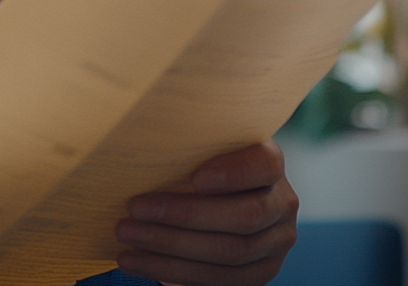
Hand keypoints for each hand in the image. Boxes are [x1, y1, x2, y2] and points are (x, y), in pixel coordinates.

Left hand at [114, 140, 297, 285]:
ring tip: (126, 238)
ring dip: (170, 248)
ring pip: (228, 254)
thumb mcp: (203, 140)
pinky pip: (219, 280)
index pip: (264, 165)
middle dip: (183, 216)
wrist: (223, 188)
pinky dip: (172, 271)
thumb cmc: (200, 155)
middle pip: (242, 217)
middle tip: (133, 209)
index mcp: (270, 161)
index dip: (233, 173)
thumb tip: (141, 136)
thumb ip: (188, 139)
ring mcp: (275, 243)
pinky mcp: (259, 272)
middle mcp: (281, 203)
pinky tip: (136, 260)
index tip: (194, 178)